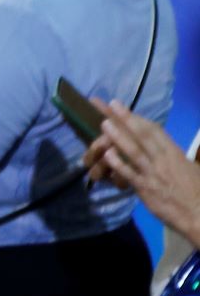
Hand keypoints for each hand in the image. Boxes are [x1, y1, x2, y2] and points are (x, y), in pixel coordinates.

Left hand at [85, 104, 199, 240]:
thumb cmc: (196, 192)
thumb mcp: (189, 168)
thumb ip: (172, 157)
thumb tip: (161, 147)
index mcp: (175, 152)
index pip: (154, 130)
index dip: (136, 117)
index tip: (120, 106)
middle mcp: (163, 159)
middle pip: (143, 135)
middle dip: (126, 118)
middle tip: (110, 104)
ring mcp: (154, 173)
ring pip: (135, 151)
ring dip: (119, 136)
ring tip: (104, 123)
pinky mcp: (146, 189)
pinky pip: (131, 175)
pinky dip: (119, 164)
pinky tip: (107, 155)